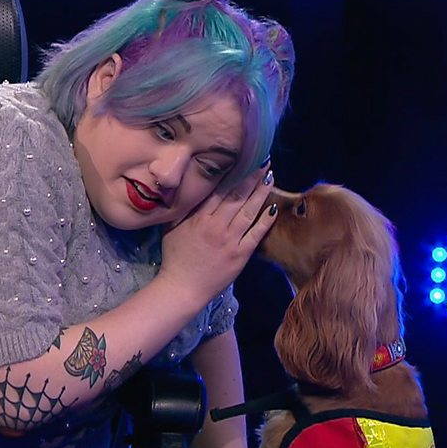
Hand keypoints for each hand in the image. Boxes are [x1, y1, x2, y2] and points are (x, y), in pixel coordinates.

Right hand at [158, 167, 276, 303]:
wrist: (182, 288)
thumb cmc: (175, 257)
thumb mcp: (172, 228)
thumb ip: (182, 208)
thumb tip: (188, 187)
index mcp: (198, 218)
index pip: (219, 189)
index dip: (233, 173)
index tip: (243, 159)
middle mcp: (215, 226)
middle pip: (237, 196)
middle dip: (251, 177)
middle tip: (263, 161)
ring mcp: (229, 241)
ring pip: (248, 211)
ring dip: (261, 192)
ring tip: (270, 177)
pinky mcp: (240, 255)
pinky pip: (256, 234)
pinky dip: (265, 220)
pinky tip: (274, 207)